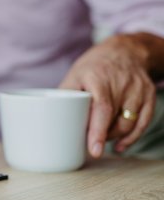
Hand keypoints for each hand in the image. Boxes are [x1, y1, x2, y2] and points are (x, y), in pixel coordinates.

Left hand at [59, 34, 156, 157]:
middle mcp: (121, 82)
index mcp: (98, 76)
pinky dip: (131, 137)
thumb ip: (65, 94)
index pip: (101, 107)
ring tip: (102, 138)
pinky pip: (143, 122)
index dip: (97, 130)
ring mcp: (138, 89)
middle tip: (90, 142)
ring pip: (128, 124)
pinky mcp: (149, 95)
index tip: (94, 148)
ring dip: (114, 136)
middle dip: (102, 136)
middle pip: (114, 119)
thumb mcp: (76, 74)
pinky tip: (120, 144)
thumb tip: (51, 115)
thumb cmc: (95, 66)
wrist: (126, 51)